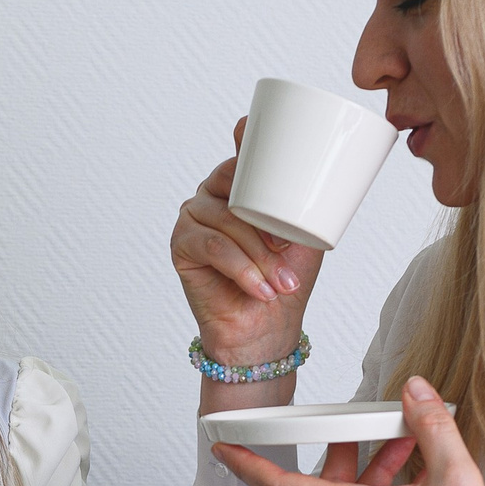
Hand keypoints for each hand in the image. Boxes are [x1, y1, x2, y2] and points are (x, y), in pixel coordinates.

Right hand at [171, 119, 324, 373]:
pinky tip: (259, 289)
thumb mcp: (301, 233)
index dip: (261, 167)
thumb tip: (303, 166)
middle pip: (236, 188)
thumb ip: (298, 198)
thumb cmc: (283, 279)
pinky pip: (213, 246)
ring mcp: (193, 217)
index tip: (278, 189)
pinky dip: (240, 269)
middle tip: (288, 250)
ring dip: (259, 255)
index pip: (244, 157)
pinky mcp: (181, 244)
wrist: (265, 328)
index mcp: (239, 185)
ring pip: (227, 221)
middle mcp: (213, 196)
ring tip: (279, 282)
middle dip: (266, 223)